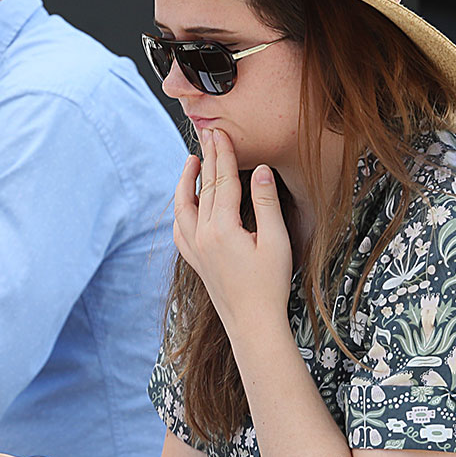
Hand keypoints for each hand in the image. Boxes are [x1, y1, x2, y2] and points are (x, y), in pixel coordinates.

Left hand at [173, 128, 291, 338]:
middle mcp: (201, 236)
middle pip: (204, 188)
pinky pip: (180, 229)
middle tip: (209, 135)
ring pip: (184, 206)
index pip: (222, 181)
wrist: (252, 323)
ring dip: (187, 181)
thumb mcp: (276, 241)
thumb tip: (260, 170)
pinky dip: (181, 210)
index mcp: (221, 228)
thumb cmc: (269, 285)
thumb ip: (266, 203)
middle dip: (208, 159)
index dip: (224, 155)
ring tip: (191, 161)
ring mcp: (194, 249)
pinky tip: (186, 202)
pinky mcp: (195, 260)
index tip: (222, 133)